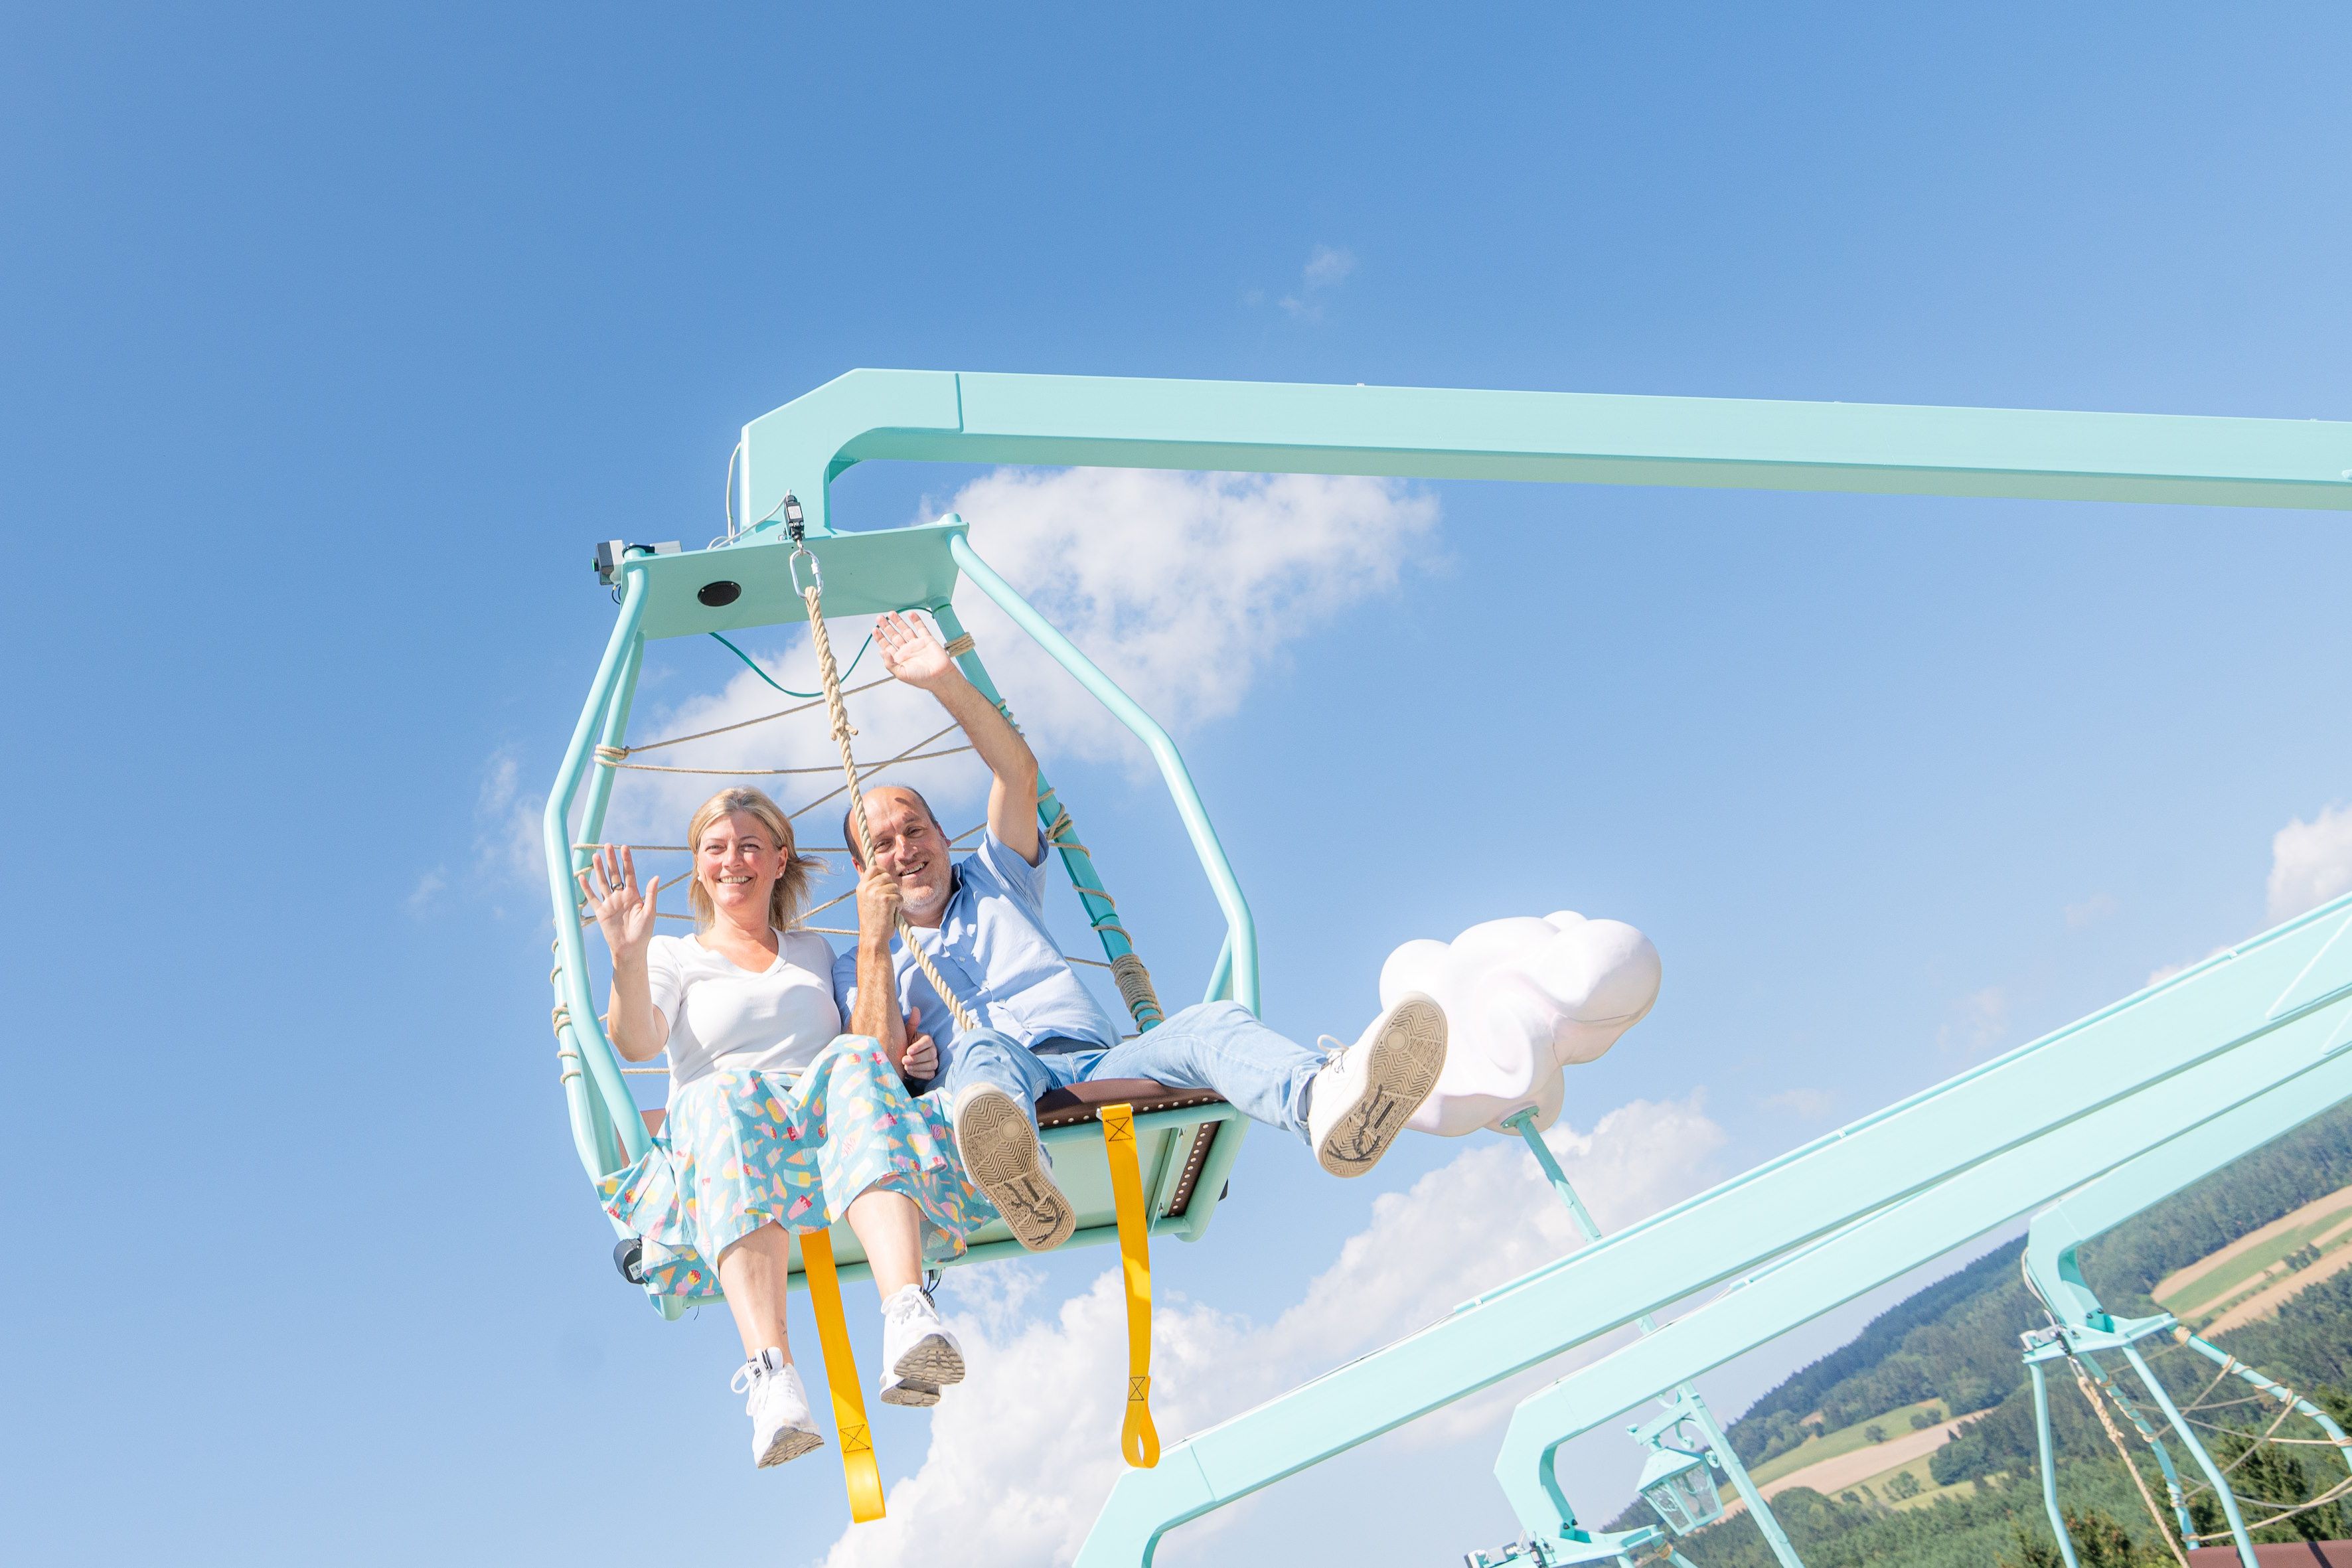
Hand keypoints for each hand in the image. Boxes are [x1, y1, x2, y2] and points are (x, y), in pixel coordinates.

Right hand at [578, 845, 660, 964]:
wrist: (630, 950)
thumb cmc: (643, 933)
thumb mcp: (650, 912)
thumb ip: (651, 894)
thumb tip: (656, 877)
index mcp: (634, 895)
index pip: (629, 873)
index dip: (627, 860)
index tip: (624, 847)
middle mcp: (621, 896)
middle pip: (615, 874)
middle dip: (611, 860)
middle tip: (607, 845)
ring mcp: (610, 903)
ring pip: (603, 882)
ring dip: (599, 870)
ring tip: (595, 856)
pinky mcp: (601, 912)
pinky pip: (592, 898)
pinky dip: (587, 888)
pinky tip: (582, 877)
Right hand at [855, 862, 902, 938]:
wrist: (872, 937)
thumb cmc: (872, 921)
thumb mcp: (866, 900)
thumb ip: (872, 887)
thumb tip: (883, 874)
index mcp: (861, 887)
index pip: (873, 868)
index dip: (882, 871)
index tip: (886, 880)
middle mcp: (867, 888)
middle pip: (887, 876)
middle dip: (891, 887)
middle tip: (888, 901)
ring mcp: (876, 893)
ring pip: (895, 887)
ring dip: (896, 898)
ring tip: (888, 909)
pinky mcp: (886, 899)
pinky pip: (899, 897)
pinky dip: (899, 905)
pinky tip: (892, 913)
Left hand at [874, 610, 955, 690]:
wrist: (940, 677)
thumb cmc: (921, 678)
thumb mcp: (901, 674)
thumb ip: (889, 663)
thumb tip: (881, 651)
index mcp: (900, 658)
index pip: (887, 645)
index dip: (880, 637)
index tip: (875, 629)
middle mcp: (907, 650)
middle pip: (894, 635)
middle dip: (886, 627)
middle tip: (879, 618)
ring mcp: (917, 644)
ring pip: (905, 630)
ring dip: (898, 621)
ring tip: (890, 613)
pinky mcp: (927, 640)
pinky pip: (921, 628)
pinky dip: (916, 620)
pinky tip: (910, 614)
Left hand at [900, 1005, 938, 1080]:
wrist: (901, 1059)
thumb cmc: (904, 1045)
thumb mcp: (906, 1034)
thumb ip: (912, 1024)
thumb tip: (916, 1009)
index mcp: (927, 1040)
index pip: (928, 1042)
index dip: (919, 1047)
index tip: (908, 1051)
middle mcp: (933, 1050)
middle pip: (930, 1054)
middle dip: (917, 1058)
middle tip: (904, 1060)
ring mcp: (933, 1061)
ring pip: (931, 1065)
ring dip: (918, 1067)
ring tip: (906, 1067)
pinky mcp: (931, 1072)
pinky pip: (930, 1074)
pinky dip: (920, 1074)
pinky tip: (910, 1072)